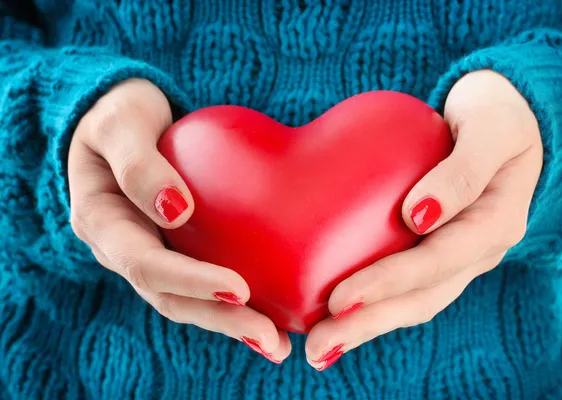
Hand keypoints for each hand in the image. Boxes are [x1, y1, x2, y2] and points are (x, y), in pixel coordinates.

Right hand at [68, 79, 290, 363]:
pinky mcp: (178, 249)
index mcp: (103, 224)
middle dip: (220, 320)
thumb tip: (176, 211)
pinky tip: (273, 312)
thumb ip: (138, 164)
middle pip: (171, 298)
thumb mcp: (120, 123)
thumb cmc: (120, 114)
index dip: (191, 281)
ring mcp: (152, 253)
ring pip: (189, 301)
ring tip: (277, 343)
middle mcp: (126, 249)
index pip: (146, 264)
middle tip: (270, 338)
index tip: (239, 289)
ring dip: (231, 324)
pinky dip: (234, 302)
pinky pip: (205, 281)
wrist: (125, 118)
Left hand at [305, 70, 543, 370]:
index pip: (437, 262)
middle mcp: (477, 252)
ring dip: (366, 327)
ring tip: (320, 346)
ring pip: (412, 303)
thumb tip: (418, 215)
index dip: (389, 283)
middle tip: (318, 345)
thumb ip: (463, 171)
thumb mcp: (490, 129)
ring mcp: (458, 258)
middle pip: (422, 298)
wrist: (506, 122)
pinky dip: (372, 305)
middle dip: (369, 324)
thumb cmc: (496, 118)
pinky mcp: (437, 252)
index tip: (340, 299)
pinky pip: (405, 286)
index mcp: (495, 225)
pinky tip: (335, 315)